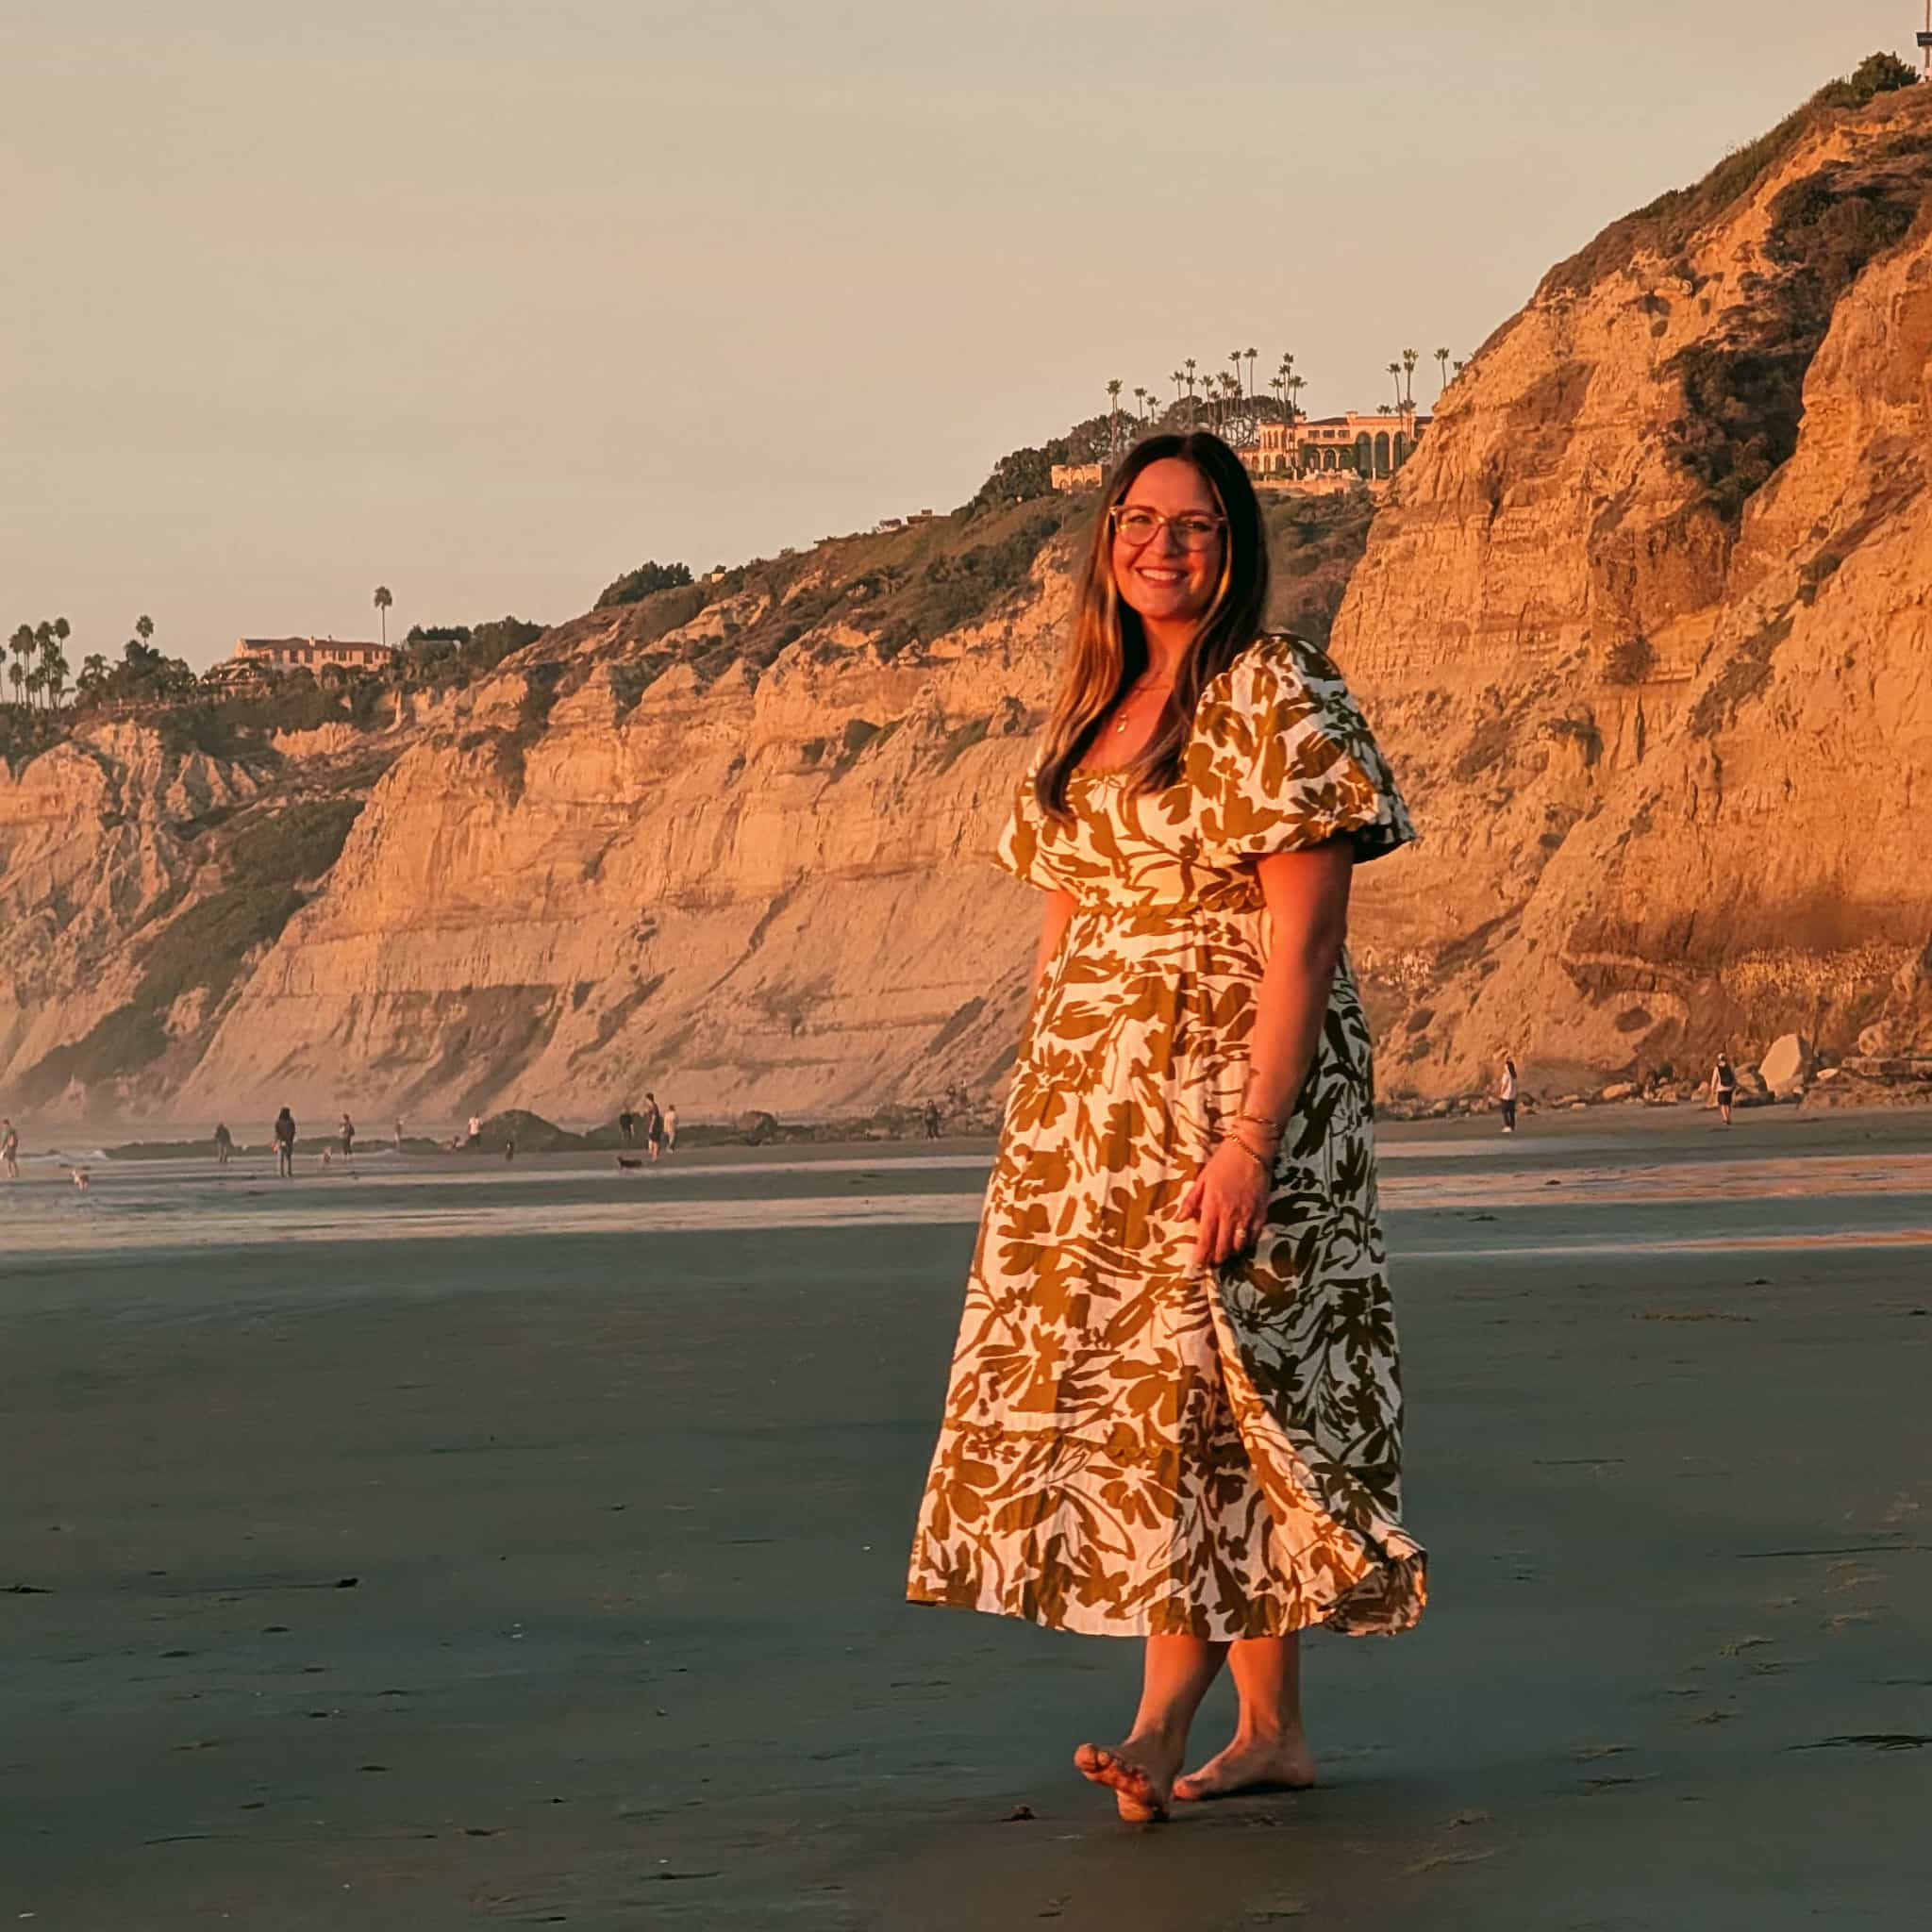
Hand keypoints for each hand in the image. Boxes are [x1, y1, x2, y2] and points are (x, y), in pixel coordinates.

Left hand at [1178, 1140, 1272, 1270]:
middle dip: (1216, 1258)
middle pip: (1223, 1247)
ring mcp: (1248, 1215)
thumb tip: (1179, 1219)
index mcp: (1213, 1206)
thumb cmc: (1224, 1160)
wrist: (1252, 1148)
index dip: (1201, 1256)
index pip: (1205, 1239)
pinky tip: (1242, 1243)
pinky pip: (1255, 1236)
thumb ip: (1191, 1201)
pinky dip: (1247, 1243)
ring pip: (1239, 1245)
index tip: (1197, 1266)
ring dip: (1231, 1252)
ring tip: (1225, 1254)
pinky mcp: (1262, 1212)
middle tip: (1211, 1262)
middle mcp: (1230, 1214)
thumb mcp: (1202, 1178)